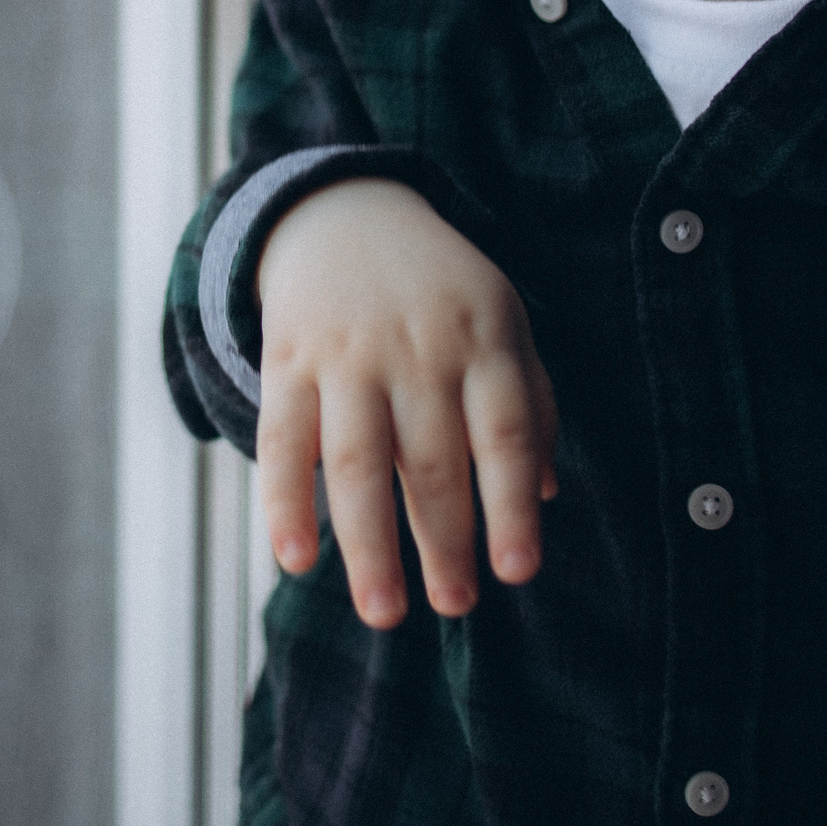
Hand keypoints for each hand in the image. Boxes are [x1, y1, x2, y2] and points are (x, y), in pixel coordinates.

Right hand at [256, 178, 558, 626]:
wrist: (343, 212)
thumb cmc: (439, 289)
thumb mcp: (500, 323)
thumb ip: (528, 405)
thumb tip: (543, 499)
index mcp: (483, 339)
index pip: (503, 435)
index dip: (510, 507)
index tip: (517, 574)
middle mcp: (417, 347)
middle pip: (431, 459)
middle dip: (444, 542)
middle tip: (455, 607)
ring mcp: (348, 353)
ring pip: (357, 461)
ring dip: (369, 545)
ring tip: (385, 613)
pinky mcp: (288, 358)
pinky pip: (282, 440)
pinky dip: (284, 502)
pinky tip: (295, 559)